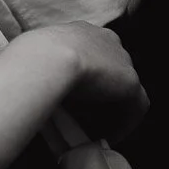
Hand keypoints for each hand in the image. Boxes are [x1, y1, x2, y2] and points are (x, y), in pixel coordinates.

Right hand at [41, 21, 148, 143]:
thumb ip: (44, 63)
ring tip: (98, 130)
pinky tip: (108, 137)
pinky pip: (135, 107)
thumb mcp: (36, 54)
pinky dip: (124, 124)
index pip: (94, 53)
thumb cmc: (32, 55)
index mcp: (84, 31)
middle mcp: (107, 39)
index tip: (78, 98)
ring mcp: (122, 59)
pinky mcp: (131, 81)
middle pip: (112, 70)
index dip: (88, 77)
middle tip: (88, 116)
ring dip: (114, 110)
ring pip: (124, 89)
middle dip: (104, 93)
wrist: (47, 59)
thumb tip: (33, 81)